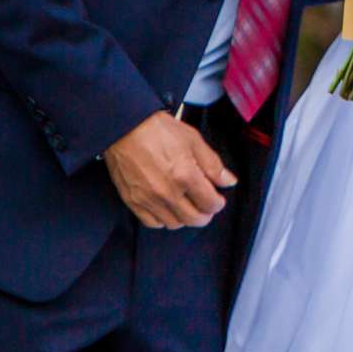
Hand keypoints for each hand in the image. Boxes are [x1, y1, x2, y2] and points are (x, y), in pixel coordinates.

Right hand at [103, 111, 236, 228]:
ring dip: (185, 218)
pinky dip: (163, 219)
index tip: (217, 199)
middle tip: (205, 206)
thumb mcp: (193, 140)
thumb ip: (213, 164)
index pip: (210, 203)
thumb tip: (228, 181)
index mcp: (185, 176)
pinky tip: (167, 207)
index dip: (218, 203)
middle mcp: (167, 192)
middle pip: (194, 219)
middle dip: (205, 214)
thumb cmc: (158, 130)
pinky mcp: (133, 201)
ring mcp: (149, 199)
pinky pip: (153, 222)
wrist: (124, 127)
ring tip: (187, 205)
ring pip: (174, 224)